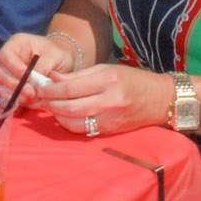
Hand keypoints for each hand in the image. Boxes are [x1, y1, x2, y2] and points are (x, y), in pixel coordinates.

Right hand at [0, 32, 77, 106]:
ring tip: (34, 98)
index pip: (6, 55)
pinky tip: (34, 101)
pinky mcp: (13, 86)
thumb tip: (35, 80)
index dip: (14, 67)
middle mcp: (9, 58)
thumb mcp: (55, 55)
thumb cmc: (58, 53)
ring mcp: (9, 73)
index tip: (29, 78)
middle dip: (15, 85)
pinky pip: (11, 95)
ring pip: (4, 86)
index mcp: (17, 44)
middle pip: (1, 72)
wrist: (61, 61)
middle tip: (31, 93)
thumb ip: (44, 65)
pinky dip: (22, 100)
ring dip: (18, 95)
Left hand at [35, 62, 174, 136]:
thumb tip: (54, 78)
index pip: (72, 87)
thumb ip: (80, 75)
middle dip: (51, 104)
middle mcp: (109, 101)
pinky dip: (71, 124)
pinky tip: (66, 117)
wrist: (160, 100)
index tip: (41, 87)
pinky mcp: (110, 131)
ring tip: (52, 108)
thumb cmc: (132, 80)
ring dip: (59, 116)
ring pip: (75, 122)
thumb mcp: (107, 69)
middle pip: (71, 107)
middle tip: (42, 99)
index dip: (52, 90)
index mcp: (108, 81)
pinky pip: (84, 130)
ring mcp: (110, 119)